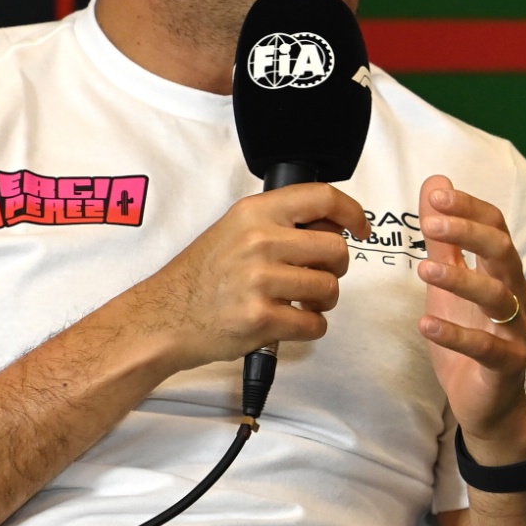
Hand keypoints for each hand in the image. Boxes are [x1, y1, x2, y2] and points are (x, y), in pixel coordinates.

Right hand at [124, 184, 369, 374]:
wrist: (164, 317)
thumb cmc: (201, 276)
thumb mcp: (234, 230)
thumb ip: (278, 223)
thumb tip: (332, 224)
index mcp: (255, 213)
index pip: (321, 198)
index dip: (352, 212)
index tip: (361, 228)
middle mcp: (259, 241)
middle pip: (336, 250)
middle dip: (335, 268)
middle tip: (317, 277)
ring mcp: (260, 280)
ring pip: (330, 289)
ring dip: (323, 301)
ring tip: (301, 303)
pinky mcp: (260, 318)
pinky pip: (314, 324)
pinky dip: (310, 328)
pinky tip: (290, 323)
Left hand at [416, 175, 525, 465]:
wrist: (486, 404)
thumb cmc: (470, 337)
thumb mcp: (449, 284)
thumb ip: (444, 238)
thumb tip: (437, 184)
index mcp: (503, 272)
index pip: (496, 227)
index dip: (469, 208)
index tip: (437, 194)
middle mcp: (515, 295)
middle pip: (503, 253)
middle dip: (469, 232)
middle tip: (432, 221)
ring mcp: (515, 331)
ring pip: (497, 297)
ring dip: (460, 280)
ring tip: (423, 270)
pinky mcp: (506, 365)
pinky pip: (485, 348)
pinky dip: (456, 335)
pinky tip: (426, 325)